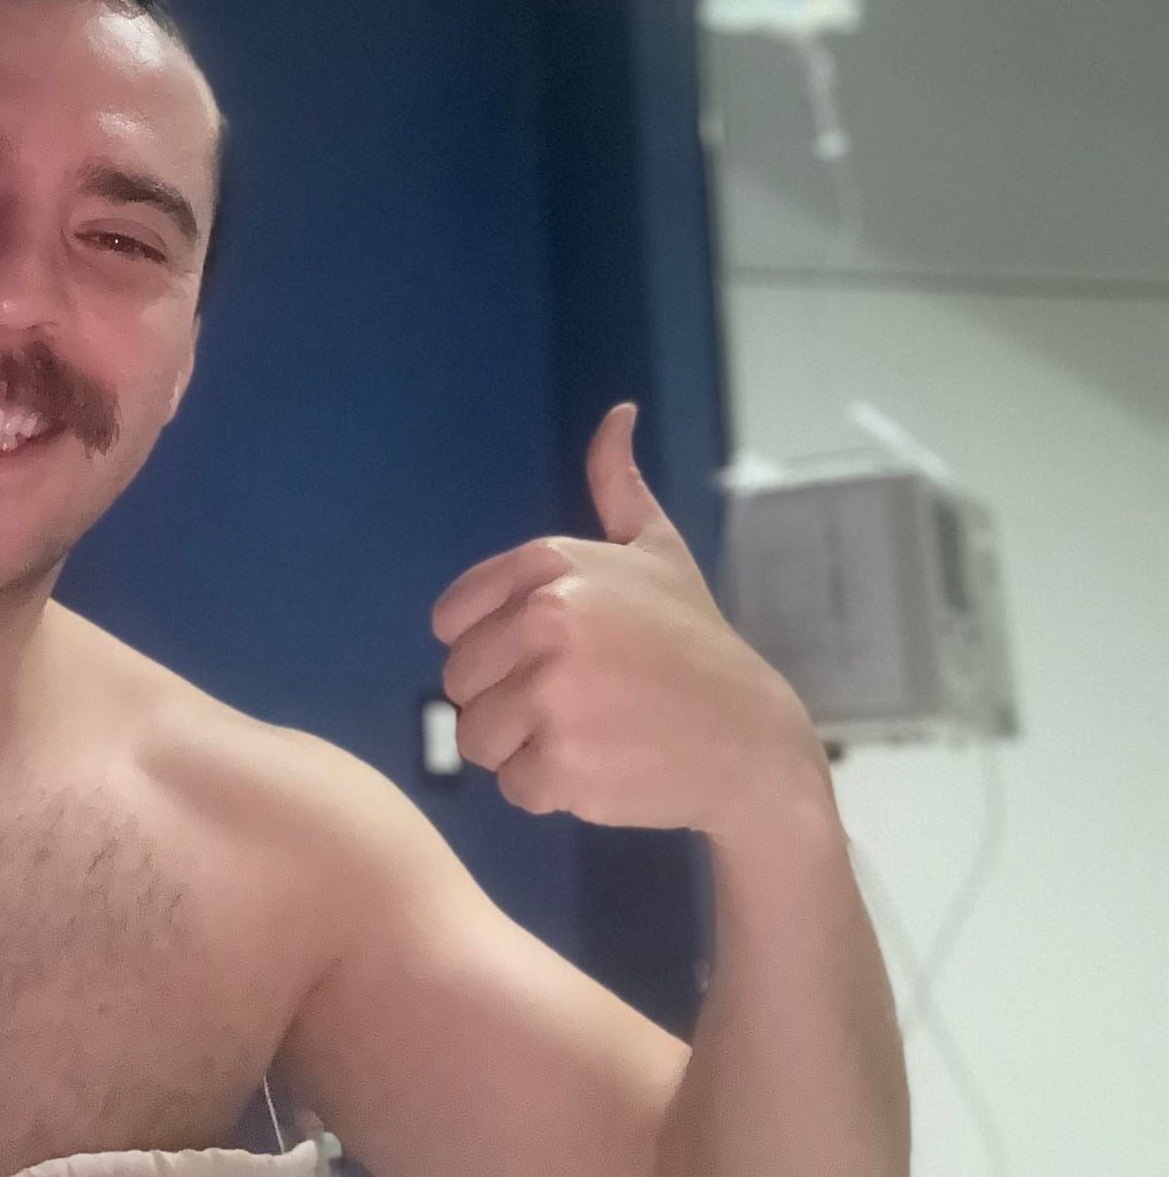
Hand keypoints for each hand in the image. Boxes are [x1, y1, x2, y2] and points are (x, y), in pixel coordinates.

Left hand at [431, 404, 828, 843]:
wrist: (752, 740)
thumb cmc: (694, 645)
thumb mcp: (657, 552)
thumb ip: (618, 485)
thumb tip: (618, 412)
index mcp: (551, 564)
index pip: (452, 620)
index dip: (490, 648)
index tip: (544, 657)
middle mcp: (547, 619)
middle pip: (459, 683)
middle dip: (505, 703)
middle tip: (576, 703)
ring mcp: (554, 691)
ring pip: (477, 738)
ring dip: (522, 749)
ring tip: (589, 733)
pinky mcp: (562, 761)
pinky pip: (513, 787)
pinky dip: (550, 791)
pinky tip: (604, 767)